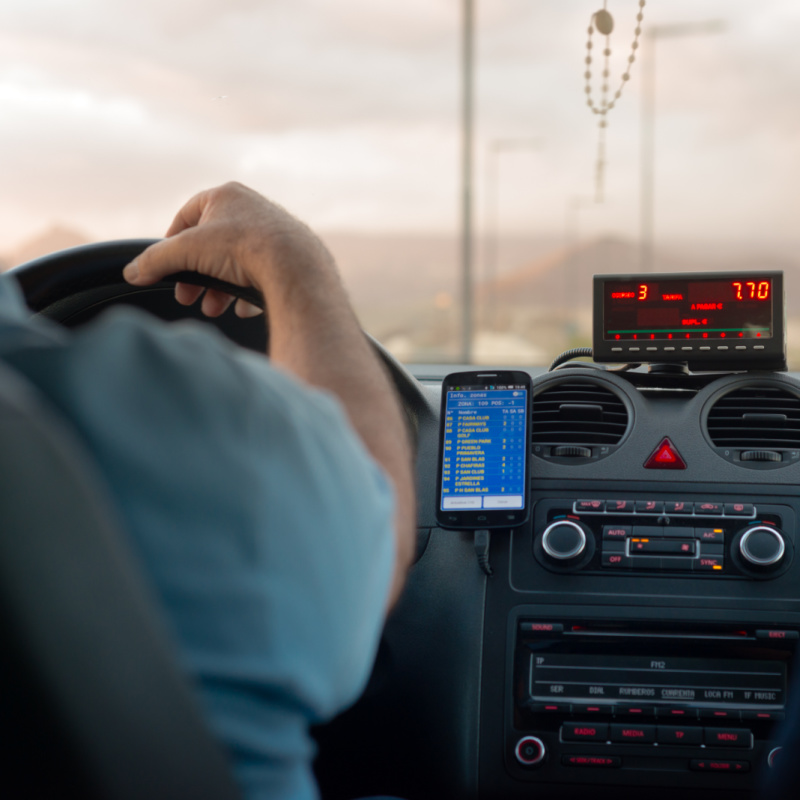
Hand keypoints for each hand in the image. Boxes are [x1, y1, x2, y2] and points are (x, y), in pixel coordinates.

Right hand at [123, 182, 332, 317]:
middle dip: (197, 276)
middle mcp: (253, 209)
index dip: (172, 245)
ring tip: (214, 308)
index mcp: (226, 196)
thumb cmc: (244, 249)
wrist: (297, 268)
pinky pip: (263, 276)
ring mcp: (275, 232)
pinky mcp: (291, 257)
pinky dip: (248, 293)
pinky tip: (243, 309)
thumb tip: (132, 272)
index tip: (166, 268)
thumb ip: (155, 261)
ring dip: (220, 289)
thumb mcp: (187, 252)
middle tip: (188, 297)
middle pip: (213, 246)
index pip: (187, 217)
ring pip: (237, 264)